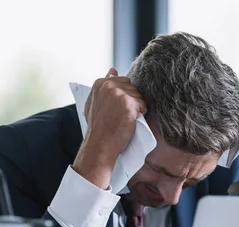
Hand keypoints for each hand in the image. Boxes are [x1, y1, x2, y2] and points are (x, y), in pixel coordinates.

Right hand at [72, 68, 146, 188]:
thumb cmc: (98, 126)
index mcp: (100, 83)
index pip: (122, 81)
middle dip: (131, 100)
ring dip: (136, 108)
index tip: (117, 108)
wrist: (100, 144)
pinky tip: (129, 121)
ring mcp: (119, 93)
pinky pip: (143, 105)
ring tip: (124, 119)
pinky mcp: (129, 103)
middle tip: (121, 115)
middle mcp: (109, 85)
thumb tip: (113, 70)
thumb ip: (103, 86)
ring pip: (139, 95)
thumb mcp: (94, 102)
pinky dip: (140, 114)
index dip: (123, 95)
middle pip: (132, 87)